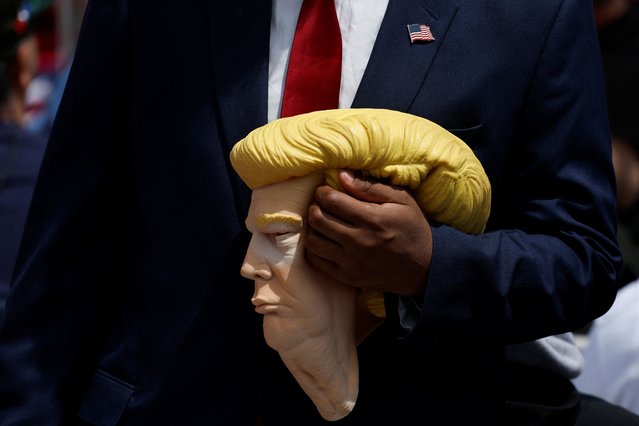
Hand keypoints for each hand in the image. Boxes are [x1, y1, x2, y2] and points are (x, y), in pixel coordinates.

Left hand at [304, 170, 431, 296]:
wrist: (425, 268)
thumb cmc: (413, 229)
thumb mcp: (402, 201)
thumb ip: (370, 187)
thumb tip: (341, 176)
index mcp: (372, 219)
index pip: (332, 201)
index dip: (322, 192)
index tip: (325, 190)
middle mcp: (359, 241)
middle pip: (318, 219)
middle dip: (314, 207)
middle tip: (321, 204)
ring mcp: (352, 262)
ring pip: (313, 241)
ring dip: (312, 228)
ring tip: (321, 222)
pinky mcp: (348, 277)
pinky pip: (317, 262)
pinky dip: (314, 249)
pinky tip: (324, 240)